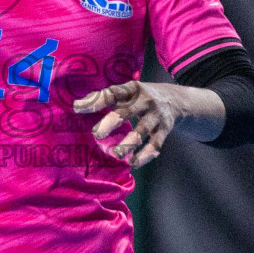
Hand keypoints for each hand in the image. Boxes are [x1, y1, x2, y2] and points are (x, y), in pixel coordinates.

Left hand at [73, 80, 187, 168]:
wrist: (177, 99)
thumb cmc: (141, 97)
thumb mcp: (127, 92)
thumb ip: (105, 97)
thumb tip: (77, 105)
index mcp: (132, 89)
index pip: (112, 93)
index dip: (96, 100)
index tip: (78, 109)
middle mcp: (145, 101)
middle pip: (127, 111)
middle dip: (112, 122)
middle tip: (96, 134)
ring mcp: (155, 116)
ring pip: (141, 131)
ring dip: (128, 144)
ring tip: (116, 155)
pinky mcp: (164, 130)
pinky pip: (155, 144)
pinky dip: (144, 155)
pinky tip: (133, 163)